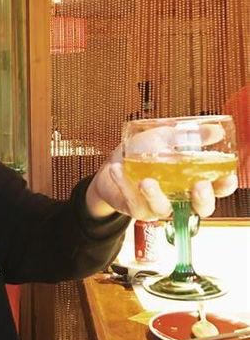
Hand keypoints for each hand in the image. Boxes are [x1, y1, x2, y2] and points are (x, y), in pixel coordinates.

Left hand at [86, 125, 238, 219]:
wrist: (114, 162)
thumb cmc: (142, 152)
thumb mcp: (165, 138)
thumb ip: (188, 136)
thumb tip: (215, 131)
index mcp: (191, 182)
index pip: (216, 189)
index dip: (223, 186)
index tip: (226, 177)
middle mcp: (178, 198)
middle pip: (199, 209)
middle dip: (202, 200)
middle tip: (198, 185)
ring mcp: (157, 206)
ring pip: (162, 209)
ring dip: (155, 195)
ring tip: (146, 181)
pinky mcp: (136, 209)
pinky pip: (133, 202)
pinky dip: (124, 185)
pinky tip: (116, 169)